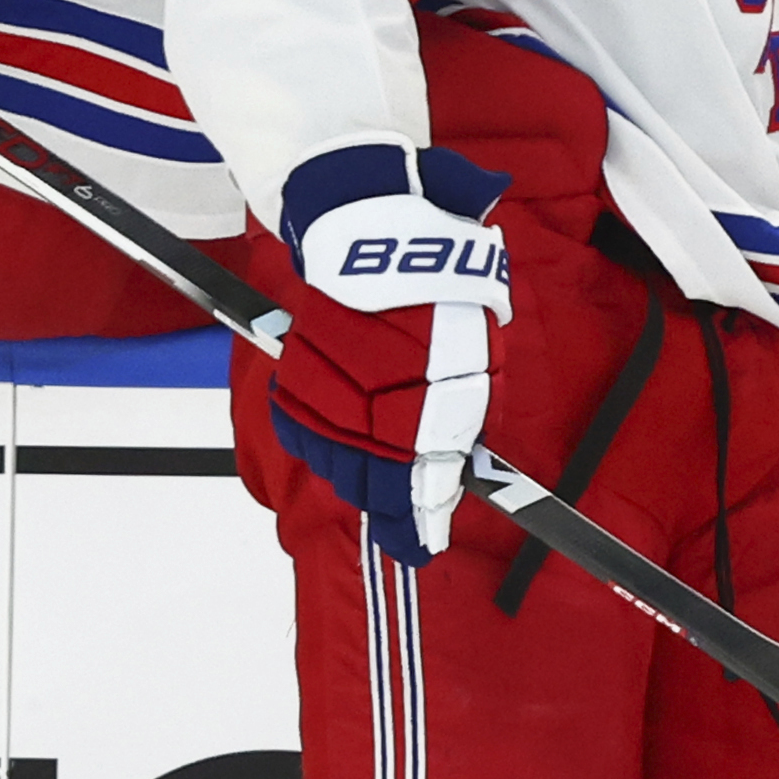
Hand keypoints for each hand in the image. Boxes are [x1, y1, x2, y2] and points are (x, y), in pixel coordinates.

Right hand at [264, 142, 514, 564]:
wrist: (382, 237)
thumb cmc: (443, 291)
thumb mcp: (480, 356)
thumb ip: (468, 415)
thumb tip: (458, 457)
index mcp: (425, 420)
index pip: (421, 497)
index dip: (422, 527)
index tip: (425, 542)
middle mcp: (372, 422)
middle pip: (377, 492)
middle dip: (395, 507)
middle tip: (409, 518)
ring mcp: (328, 407)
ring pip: (341, 469)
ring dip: (361, 475)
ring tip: (381, 471)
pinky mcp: (298, 387)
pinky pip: (307, 437)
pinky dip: (326, 444)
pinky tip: (345, 439)